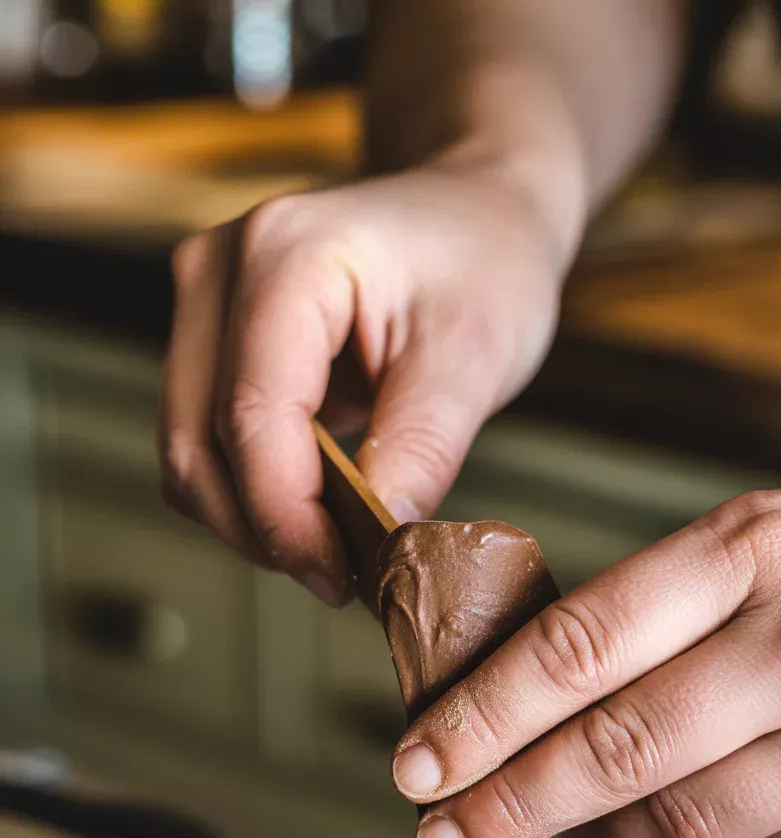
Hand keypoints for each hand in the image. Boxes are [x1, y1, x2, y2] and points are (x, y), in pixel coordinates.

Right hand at [159, 166, 563, 604]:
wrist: (474, 211)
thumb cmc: (486, 261)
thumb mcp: (478, 353)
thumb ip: (422, 447)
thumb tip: (380, 543)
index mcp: (286, 256)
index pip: (252, 416)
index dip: (286, 516)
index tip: (341, 578)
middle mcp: (219, 269)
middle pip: (197, 441)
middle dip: (264, 528)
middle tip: (341, 578)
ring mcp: (205, 299)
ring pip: (188, 450)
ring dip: (250, 517)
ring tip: (334, 547)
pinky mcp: (213, 334)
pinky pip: (206, 437)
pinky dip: (250, 489)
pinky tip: (313, 508)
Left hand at [394, 463, 780, 837]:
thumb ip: (675, 603)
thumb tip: (551, 690)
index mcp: (756, 545)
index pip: (577, 645)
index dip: (482, 714)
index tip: (419, 758)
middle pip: (614, 747)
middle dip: (506, 802)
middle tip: (439, 832)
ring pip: (690, 819)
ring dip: (600, 833)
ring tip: (548, 827)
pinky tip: (689, 824)